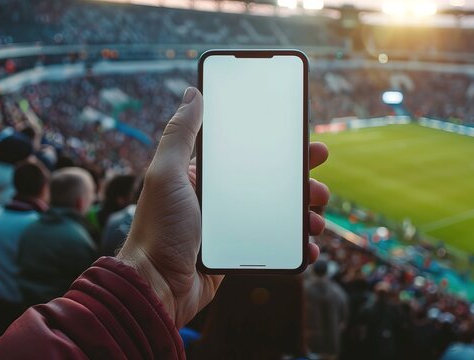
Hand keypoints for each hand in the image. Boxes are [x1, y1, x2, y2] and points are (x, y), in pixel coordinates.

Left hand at [117, 87, 329, 327]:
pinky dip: (295, 245)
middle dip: (300, 183)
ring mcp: (233, 226)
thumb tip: (193, 93)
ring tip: (315, 221)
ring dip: (302, 214)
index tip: (307, 143)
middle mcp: (222, 198)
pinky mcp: (239, 251)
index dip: (281, 148)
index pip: (250, 154)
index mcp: (206, 176)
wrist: (156, 288)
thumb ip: (180, 134)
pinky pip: (275, 243)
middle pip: (272, 183)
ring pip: (279, 213)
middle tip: (318, 187)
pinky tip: (308, 247)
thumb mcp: (166, 174)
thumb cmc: (157, 229)